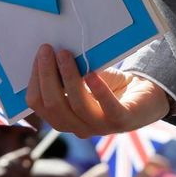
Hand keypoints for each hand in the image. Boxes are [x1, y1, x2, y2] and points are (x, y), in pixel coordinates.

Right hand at [26, 45, 168, 137]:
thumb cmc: (106, 85)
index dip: (35, 79)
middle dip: (47, 75)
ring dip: (68, 77)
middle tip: (47, 50)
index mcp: (62, 117)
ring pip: (77, 106)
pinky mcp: (122, 120)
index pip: (38, 103)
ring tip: (65, 54)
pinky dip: (98, 90)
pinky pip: (108, 108)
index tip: (39, 54)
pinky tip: (91, 73)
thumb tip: (46, 51)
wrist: (140, 93)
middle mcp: (78, 126)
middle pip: (54, 105)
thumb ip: (63, 73)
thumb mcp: (80, 78)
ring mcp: (100, 126)